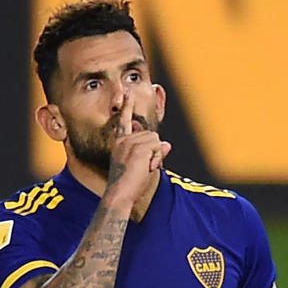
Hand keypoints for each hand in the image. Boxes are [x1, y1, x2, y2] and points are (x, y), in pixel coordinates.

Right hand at [106, 90, 170, 205]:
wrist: (119, 194)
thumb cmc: (127, 185)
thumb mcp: (139, 166)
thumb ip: (152, 153)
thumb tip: (167, 144)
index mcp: (119, 143)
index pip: (124, 121)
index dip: (127, 106)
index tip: (128, 93)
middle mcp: (124, 140)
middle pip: (152, 135)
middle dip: (154, 151)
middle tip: (143, 168)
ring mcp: (131, 143)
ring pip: (156, 141)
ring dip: (155, 156)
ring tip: (143, 169)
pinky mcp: (140, 148)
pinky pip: (159, 148)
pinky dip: (156, 159)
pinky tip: (146, 168)